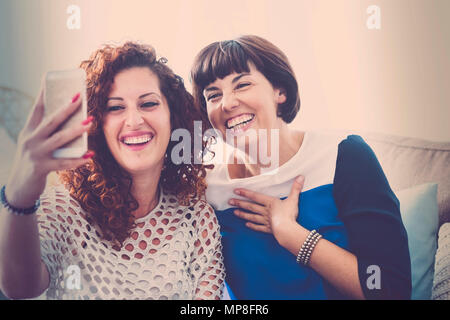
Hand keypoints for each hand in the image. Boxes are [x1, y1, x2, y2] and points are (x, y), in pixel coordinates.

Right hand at [5, 81, 93, 207]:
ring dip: (76, 130)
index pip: (37, 109)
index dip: (44, 94)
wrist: (19, 187)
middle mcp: (30, 140)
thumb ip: (48, 133)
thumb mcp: (34, 144)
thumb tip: (71, 121)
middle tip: (80, 97)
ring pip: (59, 139)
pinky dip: (78, 160)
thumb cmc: (32, 161)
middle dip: (66, 109)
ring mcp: (36, 154)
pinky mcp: (42, 168)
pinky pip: (64, 163)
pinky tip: (90, 155)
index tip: (50, 79)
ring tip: (90, 122)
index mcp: (28, 131)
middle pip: (51, 121)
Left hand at [229, 175, 304, 241]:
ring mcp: (265, 221)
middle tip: (230, 201)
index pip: (255, 196)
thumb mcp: (293, 199)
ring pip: (252, 216)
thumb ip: (296, 188)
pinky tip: (247, 225)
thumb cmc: (289, 214)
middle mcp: (265, 211)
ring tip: (235, 212)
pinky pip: (258, 227)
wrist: (287, 230)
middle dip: (240, 203)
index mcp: (270, 203)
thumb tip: (301, 176)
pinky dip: (253, 226)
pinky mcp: (268, 229)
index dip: (245, 193)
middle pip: (250, 206)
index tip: (235, 191)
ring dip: (243, 214)